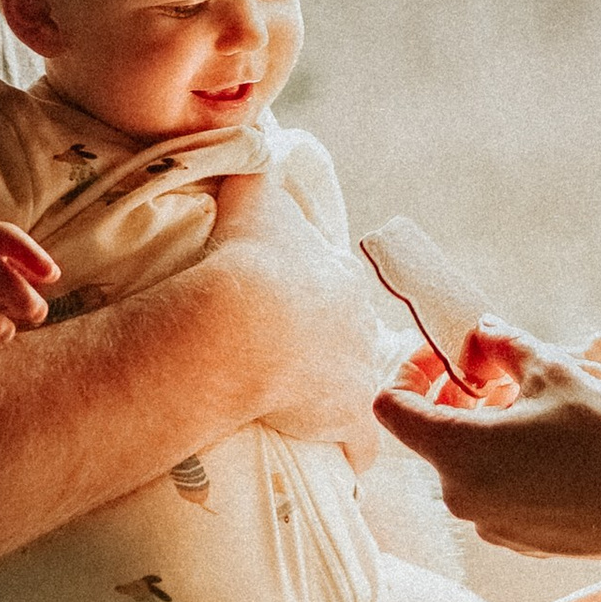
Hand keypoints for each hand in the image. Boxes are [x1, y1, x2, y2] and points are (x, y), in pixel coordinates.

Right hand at [203, 168, 380, 446]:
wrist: (238, 320)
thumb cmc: (244, 257)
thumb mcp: (252, 194)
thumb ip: (260, 165)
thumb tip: (263, 139)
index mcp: (340, 277)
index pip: (337, 294)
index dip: (314, 306)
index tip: (291, 318)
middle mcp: (360, 325)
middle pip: (350, 342)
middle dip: (328, 353)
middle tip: (289, 364)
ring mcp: (357, 374)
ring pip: (358, 390)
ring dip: (336, 400)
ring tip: (304, 411)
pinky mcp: (349, 419)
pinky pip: (362, 446)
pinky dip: (351, 454)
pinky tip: (337, 462)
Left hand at [374, 326, 600, 556]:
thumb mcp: (555, 371)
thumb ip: (502, 346)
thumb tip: (479, 334)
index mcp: (458, 452)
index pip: (391, 405)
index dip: (411, 369)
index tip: (449, 354)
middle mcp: (461, 496)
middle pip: (430, 432)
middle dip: (457, 392)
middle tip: (500, 370)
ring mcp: (487, 523)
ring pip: (462, 459)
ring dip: (483, 424)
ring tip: (532, 402)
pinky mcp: (514, 538)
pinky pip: (490, 487)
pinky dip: (504, 458)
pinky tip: (549, 441)